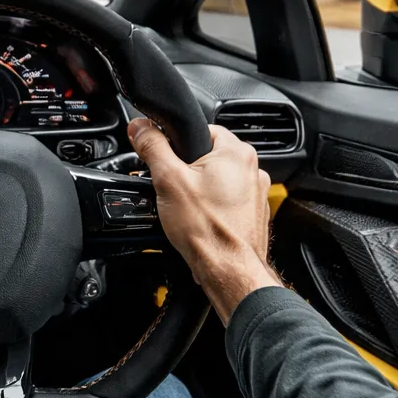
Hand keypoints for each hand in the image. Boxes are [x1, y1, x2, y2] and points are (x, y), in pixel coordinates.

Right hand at [127, 117, 281, 323]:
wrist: (229, 270)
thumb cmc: (207, 229)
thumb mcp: (168, 180)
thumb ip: (152, 147)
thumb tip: (140, 127)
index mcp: (237, 152)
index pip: (202, 129)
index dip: (178, 144)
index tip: (166, 160)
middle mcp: (253, 169)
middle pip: (209, 157)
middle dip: (188, 171)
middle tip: (173, 189)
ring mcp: (257, 193)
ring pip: (218, 181)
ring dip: (201, 191)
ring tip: (188, 210)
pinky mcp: (253, 214)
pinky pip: (227, 202)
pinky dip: (213, 209)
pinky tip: (201, 222)